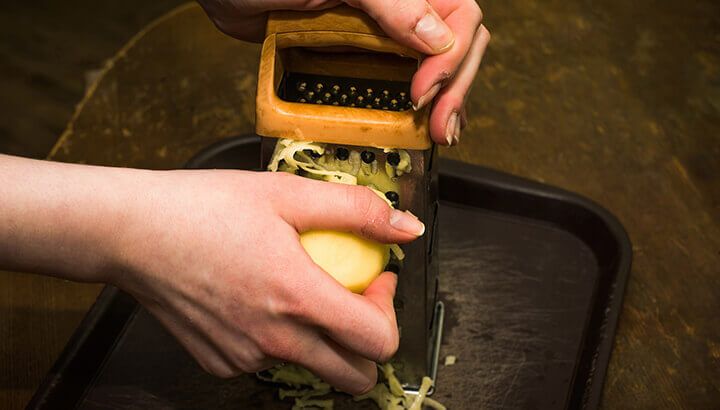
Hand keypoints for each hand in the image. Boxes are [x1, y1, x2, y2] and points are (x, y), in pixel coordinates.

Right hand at [0, 156, 424, 393]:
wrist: (130, 232)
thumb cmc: (201, 209)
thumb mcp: (286, 193)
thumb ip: (355, 210)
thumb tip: (405, 226)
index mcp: (298, 299)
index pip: (379, 342)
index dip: (390, 311)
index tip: (375, 278)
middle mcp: (275, 339)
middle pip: (355, 375)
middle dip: (368, 340)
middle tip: (351, 297)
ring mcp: (245, 356)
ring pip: (312, 368)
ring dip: (324, 339)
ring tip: (300, 290)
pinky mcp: (219, 361)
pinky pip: (267, 362)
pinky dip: (278, 339)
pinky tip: (260, 300)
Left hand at [198, 0, 489, 145]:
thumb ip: (393, 3)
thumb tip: (438, 39)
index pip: (461, 16)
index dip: (451, 58)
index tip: (423, 90)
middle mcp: (402, 7)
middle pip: (456, 46)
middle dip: (455, 88)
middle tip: (441, 127)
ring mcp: (383, 34)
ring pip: (435, 67)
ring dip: (443, 101)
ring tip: (439, 132)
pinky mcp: (360, 57)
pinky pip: (399, 80)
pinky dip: (412, 105)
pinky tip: (416, 123)